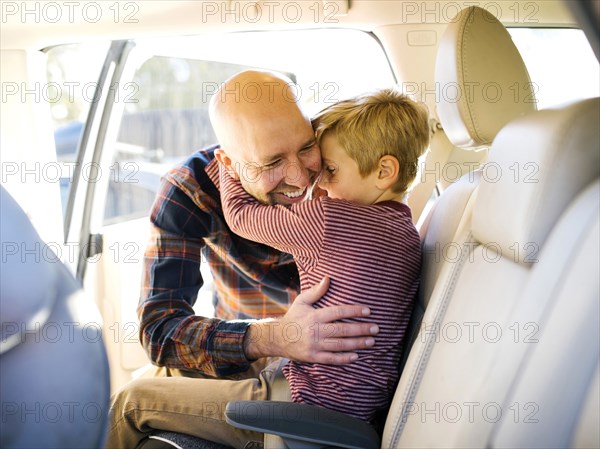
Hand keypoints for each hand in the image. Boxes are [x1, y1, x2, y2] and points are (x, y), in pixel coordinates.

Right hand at [244, 277, 378, 363]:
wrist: (277, 338)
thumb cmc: (294, 317)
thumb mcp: (302, 301)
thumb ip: (316, 291)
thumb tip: (328, 278)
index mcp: (315, 316)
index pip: (338, 312)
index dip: (354, 311)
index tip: (368, 310)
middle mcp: (316, 330)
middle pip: (342, 330)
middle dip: (361, 329)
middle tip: (376, 328)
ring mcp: (315, 345)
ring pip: (340, 345)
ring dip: (357, 344)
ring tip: (371, 341)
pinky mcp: (313, 357)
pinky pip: (331, 359)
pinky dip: (344, 358)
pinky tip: (356, 356)